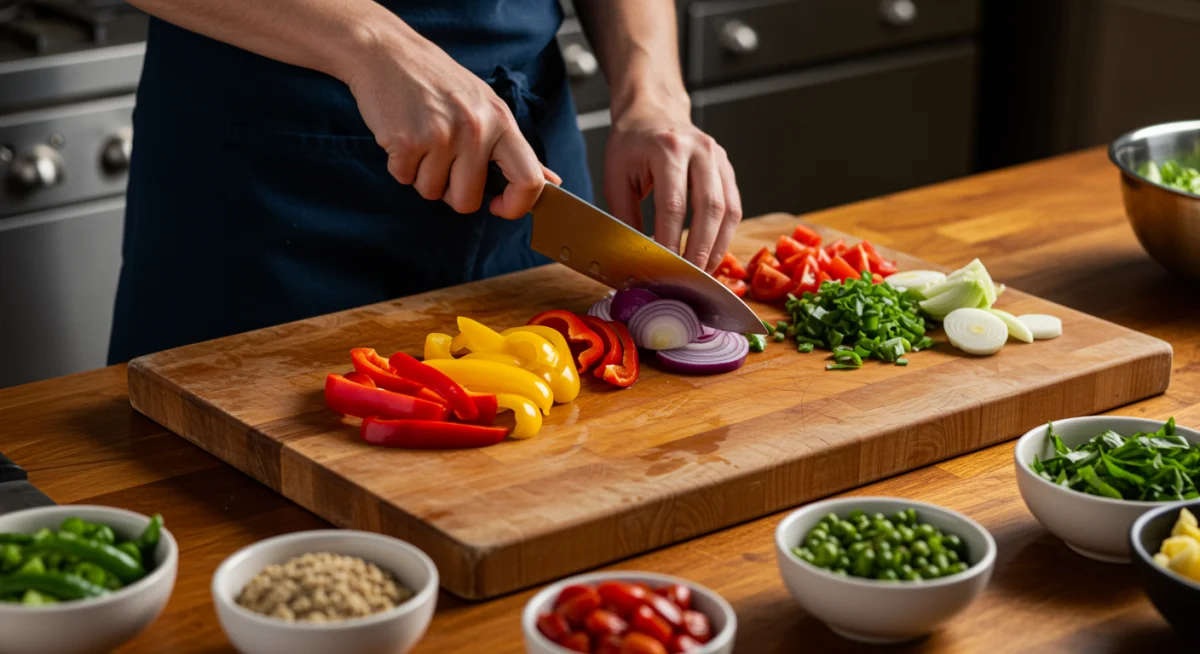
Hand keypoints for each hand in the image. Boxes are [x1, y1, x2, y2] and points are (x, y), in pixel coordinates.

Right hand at [342, 30, 559, 217]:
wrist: (386, 53)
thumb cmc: (438, 82)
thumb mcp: (486, 106)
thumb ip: (515, 149)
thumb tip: (550, 180)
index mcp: (500, 120)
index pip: (529, 180)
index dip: (516, 206)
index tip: (498, 207)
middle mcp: (475, 128)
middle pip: (468, 201)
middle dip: (451, 192)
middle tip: (443, 161)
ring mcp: (440, 135)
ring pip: (432, 192)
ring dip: (422, 175)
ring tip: (421, 139)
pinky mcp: (406, 141)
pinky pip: (404, 179)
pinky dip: (399, 165)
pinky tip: (402, 134)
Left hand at [603, 102, 741, 272]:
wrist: (653, 113)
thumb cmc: (631, 145)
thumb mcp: (616, 177)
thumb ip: (626, 216)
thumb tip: (636, 256)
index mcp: (668, 148)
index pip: (673, 204)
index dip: (671, 240)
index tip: (663, 266)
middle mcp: (700, 150)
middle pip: (709, 208)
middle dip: (700, 249)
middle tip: (689, 278)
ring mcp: (719, 159)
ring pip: (729, 210)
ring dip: (718, 246)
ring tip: (704, 272)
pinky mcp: (728, 170)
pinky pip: (734, 206)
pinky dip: (725, 235)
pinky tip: (712, 253)